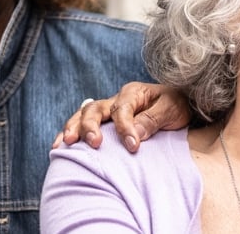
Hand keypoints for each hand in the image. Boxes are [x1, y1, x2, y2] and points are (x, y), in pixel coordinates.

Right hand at [51, 82, 190, 152]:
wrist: (179, 105)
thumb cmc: (176, 105)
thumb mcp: (172, 109)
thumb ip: (153, 119)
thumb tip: (135, 133)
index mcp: (133, 93)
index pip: (122, 109)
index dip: (125, 128)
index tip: (132, 146)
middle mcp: (116, 99)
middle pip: (95, 109)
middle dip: (91, 126)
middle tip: (95, 144)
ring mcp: (108, 110)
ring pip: (84, 114)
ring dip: (74, 128)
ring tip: (67, 144)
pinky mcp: (104, 122)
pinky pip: (82, 124)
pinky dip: (69, 132)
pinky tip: (60, 146)